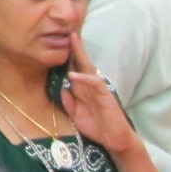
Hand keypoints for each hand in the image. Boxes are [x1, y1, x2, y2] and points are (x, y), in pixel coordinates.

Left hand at [59, 33, 137, 154]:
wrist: (113, 139)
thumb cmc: (96, 126)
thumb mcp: (75, 114)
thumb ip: (68, 101)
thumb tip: (62, 87)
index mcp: (83, 89)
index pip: (75, 68)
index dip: (67, 57)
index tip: (57, 44)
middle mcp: (90, 85)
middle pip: (82, 62)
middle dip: (75, 48)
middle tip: (68, 32)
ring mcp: (98, 89)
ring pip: (89, 67)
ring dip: (80, 54)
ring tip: (72, 41)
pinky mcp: (106, 95)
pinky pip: (95, 83)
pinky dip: (84, 78)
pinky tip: (73, 74)